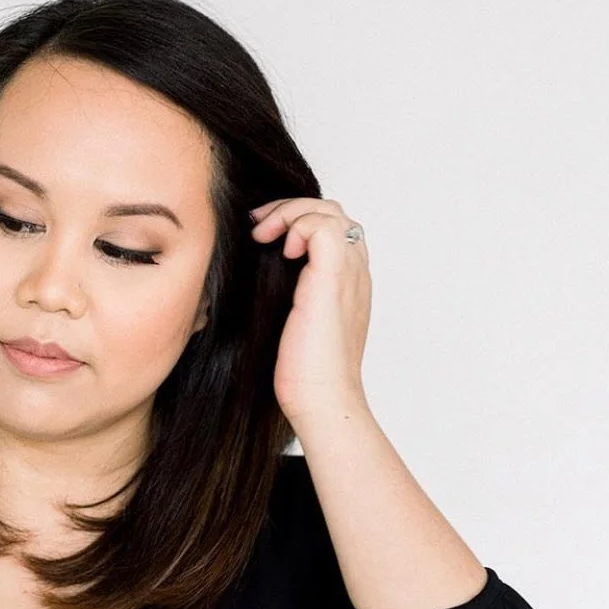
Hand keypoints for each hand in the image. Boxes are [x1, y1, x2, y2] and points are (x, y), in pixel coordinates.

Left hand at [249, 197, 371, 426]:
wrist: (322, 399)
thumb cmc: (304, 372)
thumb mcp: (293, 320)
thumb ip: (287, 291)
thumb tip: (254, 269)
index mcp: (348, 282)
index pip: (333, 227)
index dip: (298, 220)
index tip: (263, 234)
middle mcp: (354, 273)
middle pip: (333, 212)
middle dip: (292, 209)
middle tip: (259, 227)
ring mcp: (349, 273)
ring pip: (330, 211)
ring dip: (291, 213)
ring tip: (265, 235)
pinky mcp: (334, 279)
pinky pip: (324, 226)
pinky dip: (299, 226)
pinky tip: (282, 250)